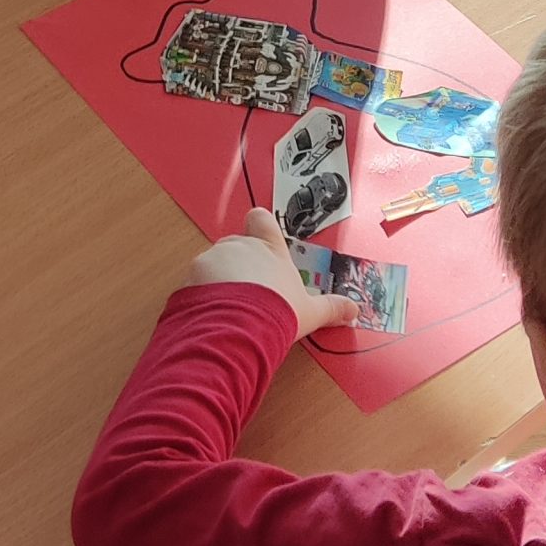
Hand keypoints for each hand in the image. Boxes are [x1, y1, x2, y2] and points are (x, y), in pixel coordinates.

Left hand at [189, 207, 357, 340]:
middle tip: (250, 291)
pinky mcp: (191, 274)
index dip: (259, 226)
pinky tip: (213, 314)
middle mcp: (239, 246)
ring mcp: (213, 258)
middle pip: (236, 244)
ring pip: (214, 263)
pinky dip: (201, 294)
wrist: (240, 326)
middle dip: (240, 263)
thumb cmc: (278, 312)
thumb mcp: (310, 312)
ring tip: (231, 308)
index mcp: (268, 249)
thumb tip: (354, 311)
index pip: (261, 219)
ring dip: (219, 279)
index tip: (261, 238)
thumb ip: (332, 308)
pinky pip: (195, 280)